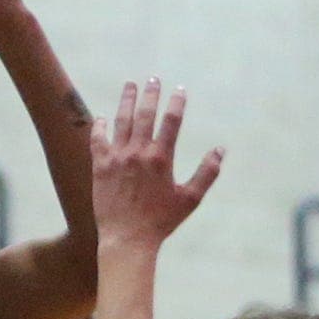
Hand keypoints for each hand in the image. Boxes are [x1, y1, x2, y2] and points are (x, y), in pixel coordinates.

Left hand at [88, 80, 223, 255]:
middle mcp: (138, 153)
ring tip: (129, 85)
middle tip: (153, 79)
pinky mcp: (100, 167)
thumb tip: (220, 150)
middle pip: (145, 114)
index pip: (171, 121)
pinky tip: (103, 118)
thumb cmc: (161, 222)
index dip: (176, 102)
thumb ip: (207, 173)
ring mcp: (117, 157)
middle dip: (151, 93)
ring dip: (126, 100)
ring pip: (121, 121)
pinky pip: (98, 140)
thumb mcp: (190, 199)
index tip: (180, 90)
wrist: (127, 239)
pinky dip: (100, 127)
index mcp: (161, 158)